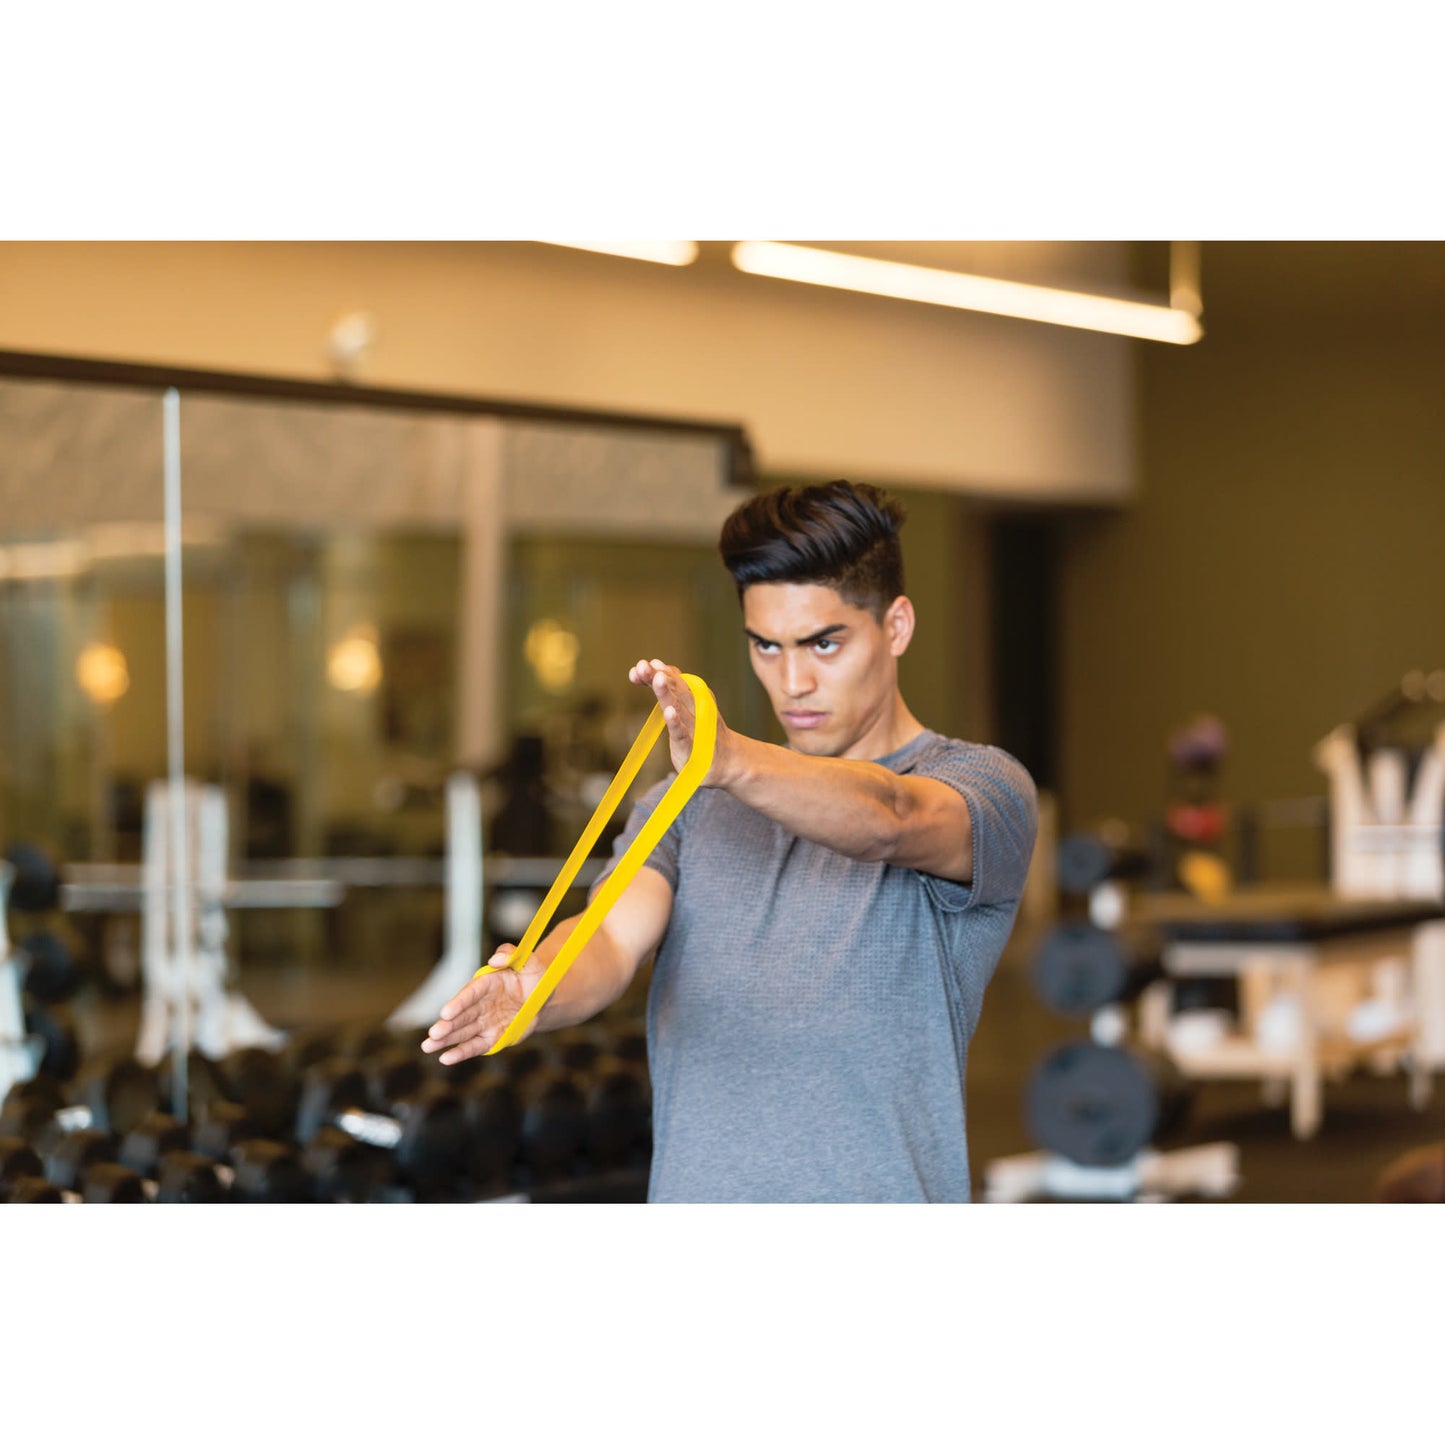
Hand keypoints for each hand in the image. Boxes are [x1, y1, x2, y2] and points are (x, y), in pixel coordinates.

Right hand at [420, 943, 543, 1063]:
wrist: (542, 997)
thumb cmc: (533, 976)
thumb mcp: (529, 961)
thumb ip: (510, 955)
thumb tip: (495, 960)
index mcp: (486, 983)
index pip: (470, 994)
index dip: (458, 1003)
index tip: (445, 1012)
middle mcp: (480, 1004)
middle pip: (461, 1015)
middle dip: (447, 1025)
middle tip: (433, 1034)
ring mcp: (484, 1022)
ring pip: (463, 1032)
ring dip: (446, 1040)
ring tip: (428, 1047)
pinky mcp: (491, 1037)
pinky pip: (475, 1046)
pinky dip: (461, 1052)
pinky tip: (445, 1059)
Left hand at [629, 657, 733, 785]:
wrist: (727, 761)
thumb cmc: (700, 732)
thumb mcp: (685, 708)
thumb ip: (667, 688)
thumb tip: (651, 665)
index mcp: (693, 696)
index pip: (674, 679)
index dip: (656, 671)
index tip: (639, 667)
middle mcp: (696, 707)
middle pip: (675, 688)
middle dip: (658, 676)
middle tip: (643, 665)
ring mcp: (694, 726)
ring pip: (678, 706)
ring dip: (666, 692)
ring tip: (657, 678)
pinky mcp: (690, 747)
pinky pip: (682, 733)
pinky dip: (676, 722)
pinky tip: (669, 712)